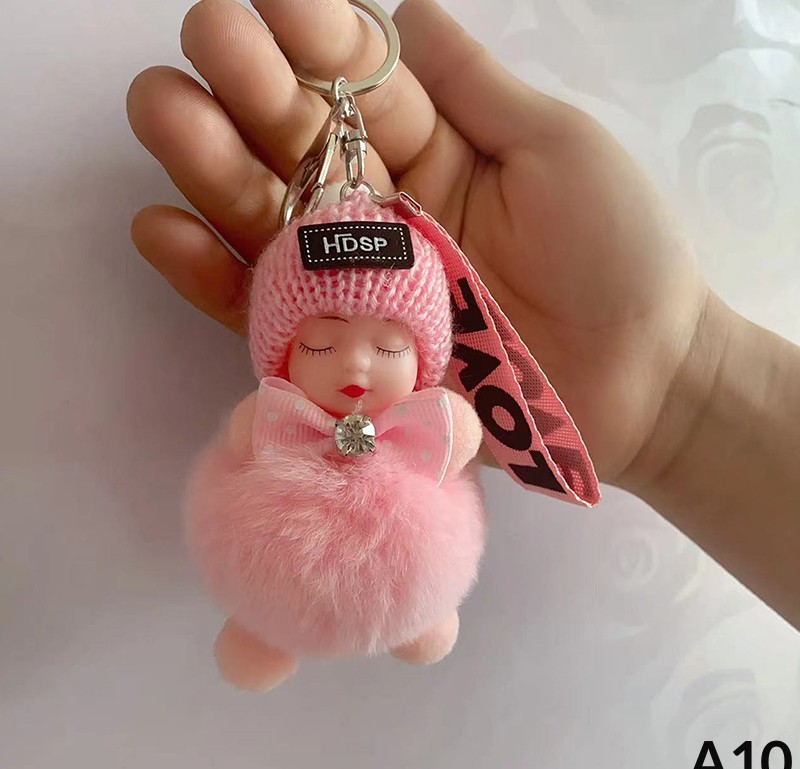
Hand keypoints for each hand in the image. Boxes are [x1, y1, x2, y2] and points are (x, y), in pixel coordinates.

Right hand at [127, 0, 708, 486]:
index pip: (357, 83)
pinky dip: (213, 275)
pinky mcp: (348, 351)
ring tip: (163, 113)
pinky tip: (162, 229)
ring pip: (270, 218)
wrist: (642, 384)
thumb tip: (407, 8)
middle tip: (200, 40)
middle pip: (298, 145)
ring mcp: (362, 281)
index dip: (315, 38)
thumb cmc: (617, 256)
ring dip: (211, 167)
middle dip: (246, 89)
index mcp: (438, 148)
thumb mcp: (556, 149)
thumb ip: (476, 88)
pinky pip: (270, 311)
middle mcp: (386, 209)